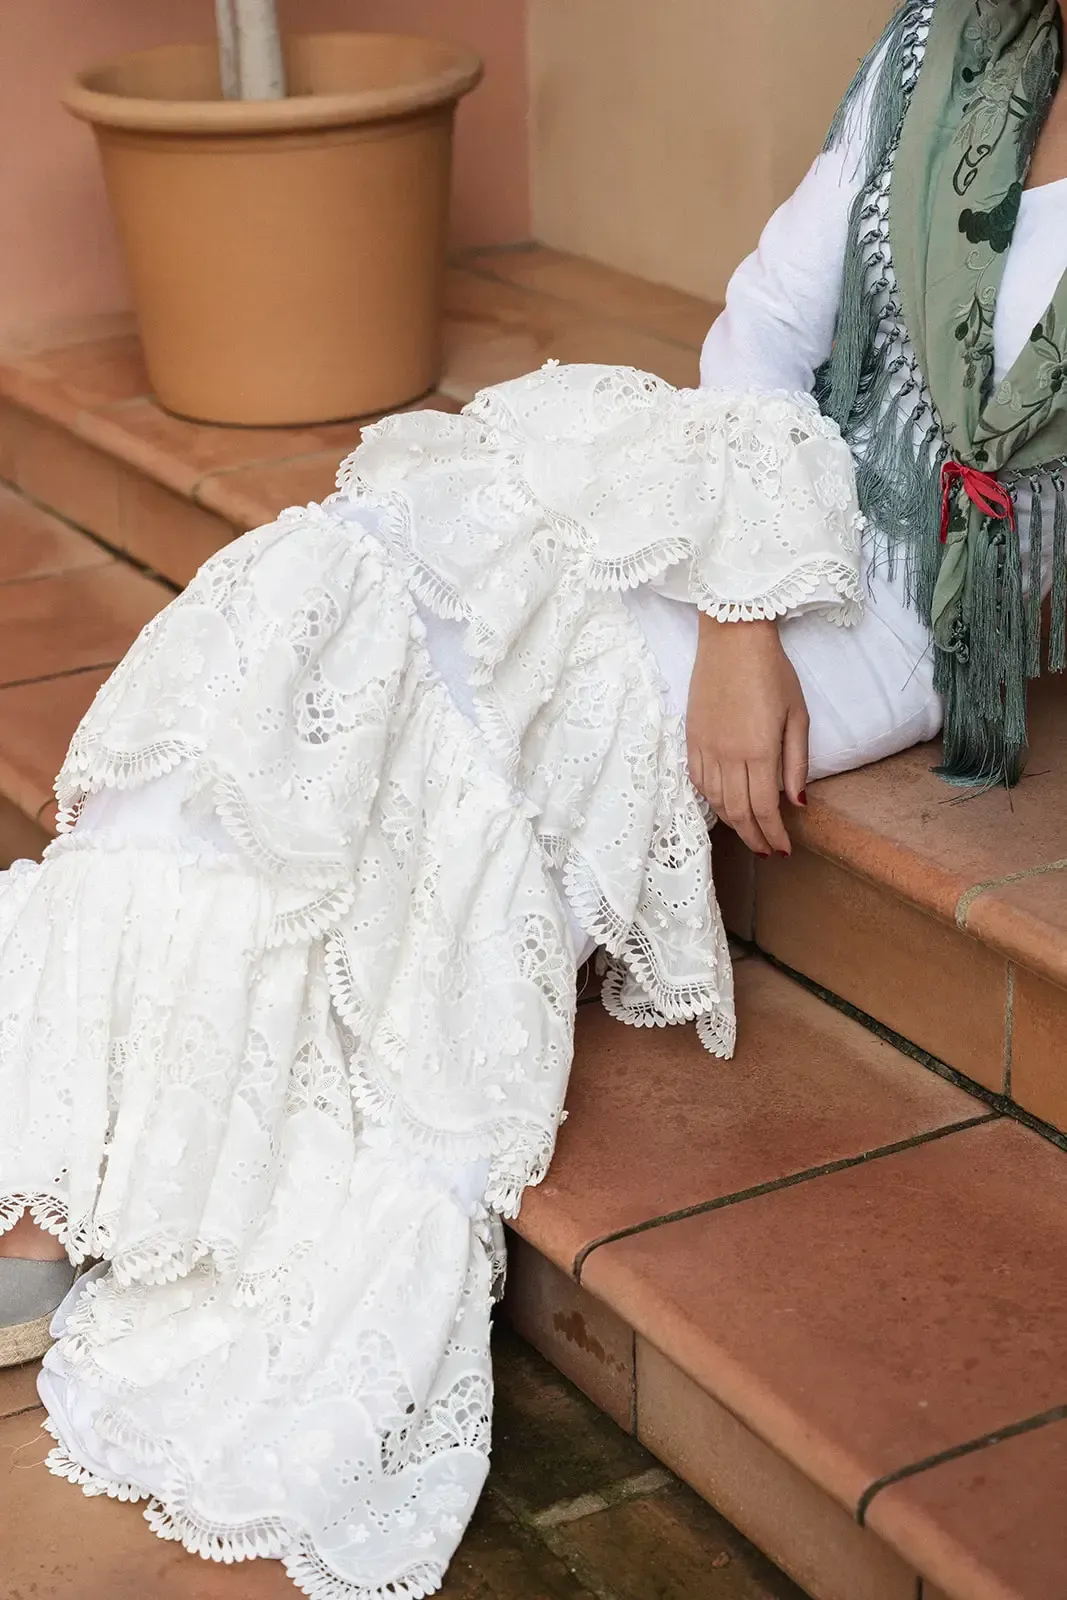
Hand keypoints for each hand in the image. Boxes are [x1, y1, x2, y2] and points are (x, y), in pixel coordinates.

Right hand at [685, 615, 808, 855]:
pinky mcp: (691, 738)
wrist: (732, 638)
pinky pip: (697, 780)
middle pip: (738, 811)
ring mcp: (705, 748)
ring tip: (749, 832)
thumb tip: (797, 802)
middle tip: (767, 851)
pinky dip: (711, 800)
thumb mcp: (797, 714)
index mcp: (759, 750)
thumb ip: (797, 762)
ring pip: (716, 801)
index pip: (764, 808)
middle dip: (754, 837)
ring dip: (733, 823)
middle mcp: (728, 755)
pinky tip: (723, 805)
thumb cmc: (772, 671)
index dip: (774, 834)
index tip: (784, 849)